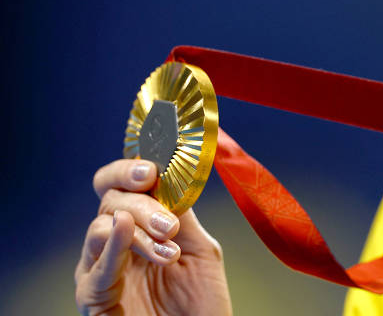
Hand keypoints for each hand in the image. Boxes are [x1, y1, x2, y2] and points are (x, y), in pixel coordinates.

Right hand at [74, 159, 231, 314]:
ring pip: (101, 228)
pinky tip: (125, 231)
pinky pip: (96, 270)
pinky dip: (112, 246)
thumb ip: (183, 214)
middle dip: (142, 202)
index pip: (121, 185)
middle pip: (111, 201)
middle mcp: (115, 244)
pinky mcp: (94, 299)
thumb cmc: (201, 303)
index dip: (130, 170)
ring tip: (167, 239)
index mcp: (140, 226)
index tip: (153, 167)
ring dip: (138, 228)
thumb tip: (169, 175)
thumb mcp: (199, 249)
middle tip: (168, 218)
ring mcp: (101, 270)